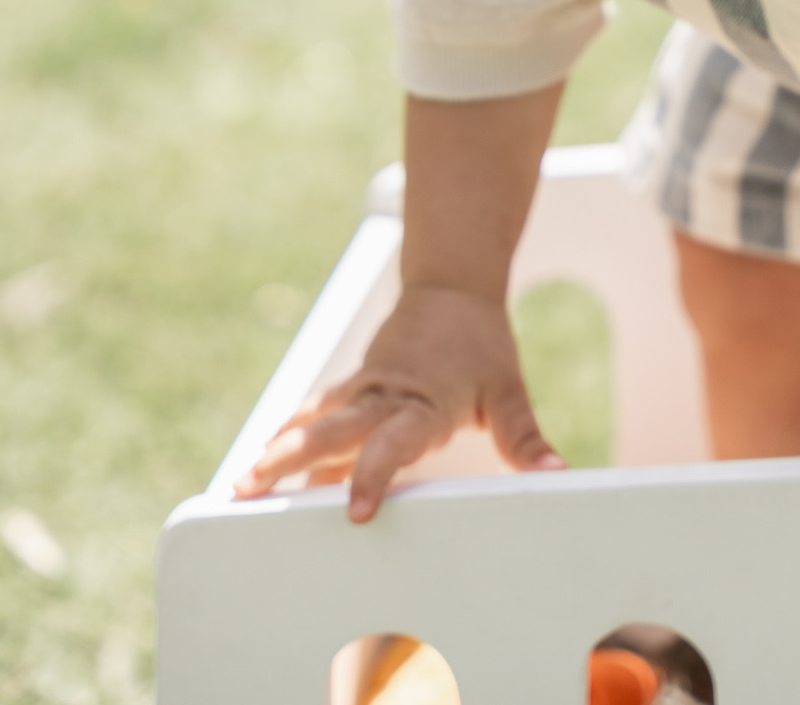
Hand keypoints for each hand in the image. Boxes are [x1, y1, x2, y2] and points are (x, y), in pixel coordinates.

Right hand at [233, 284, 564, 520]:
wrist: (453, 287)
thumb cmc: (482, 345)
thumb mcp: (507, 391)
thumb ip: (525, 439)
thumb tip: (557, 475)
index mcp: (423, 403)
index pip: (394, 442)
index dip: (374, 475)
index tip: (356, 512)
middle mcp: (385, 396)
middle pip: (335, 431)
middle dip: (295, 461)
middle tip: (256, 489)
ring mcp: (363, 390)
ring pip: (316, 421)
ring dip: (280, 451)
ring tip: (241, 485)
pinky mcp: (353, 388)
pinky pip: (316, 413)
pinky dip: (288, 434)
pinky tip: (260, 461)